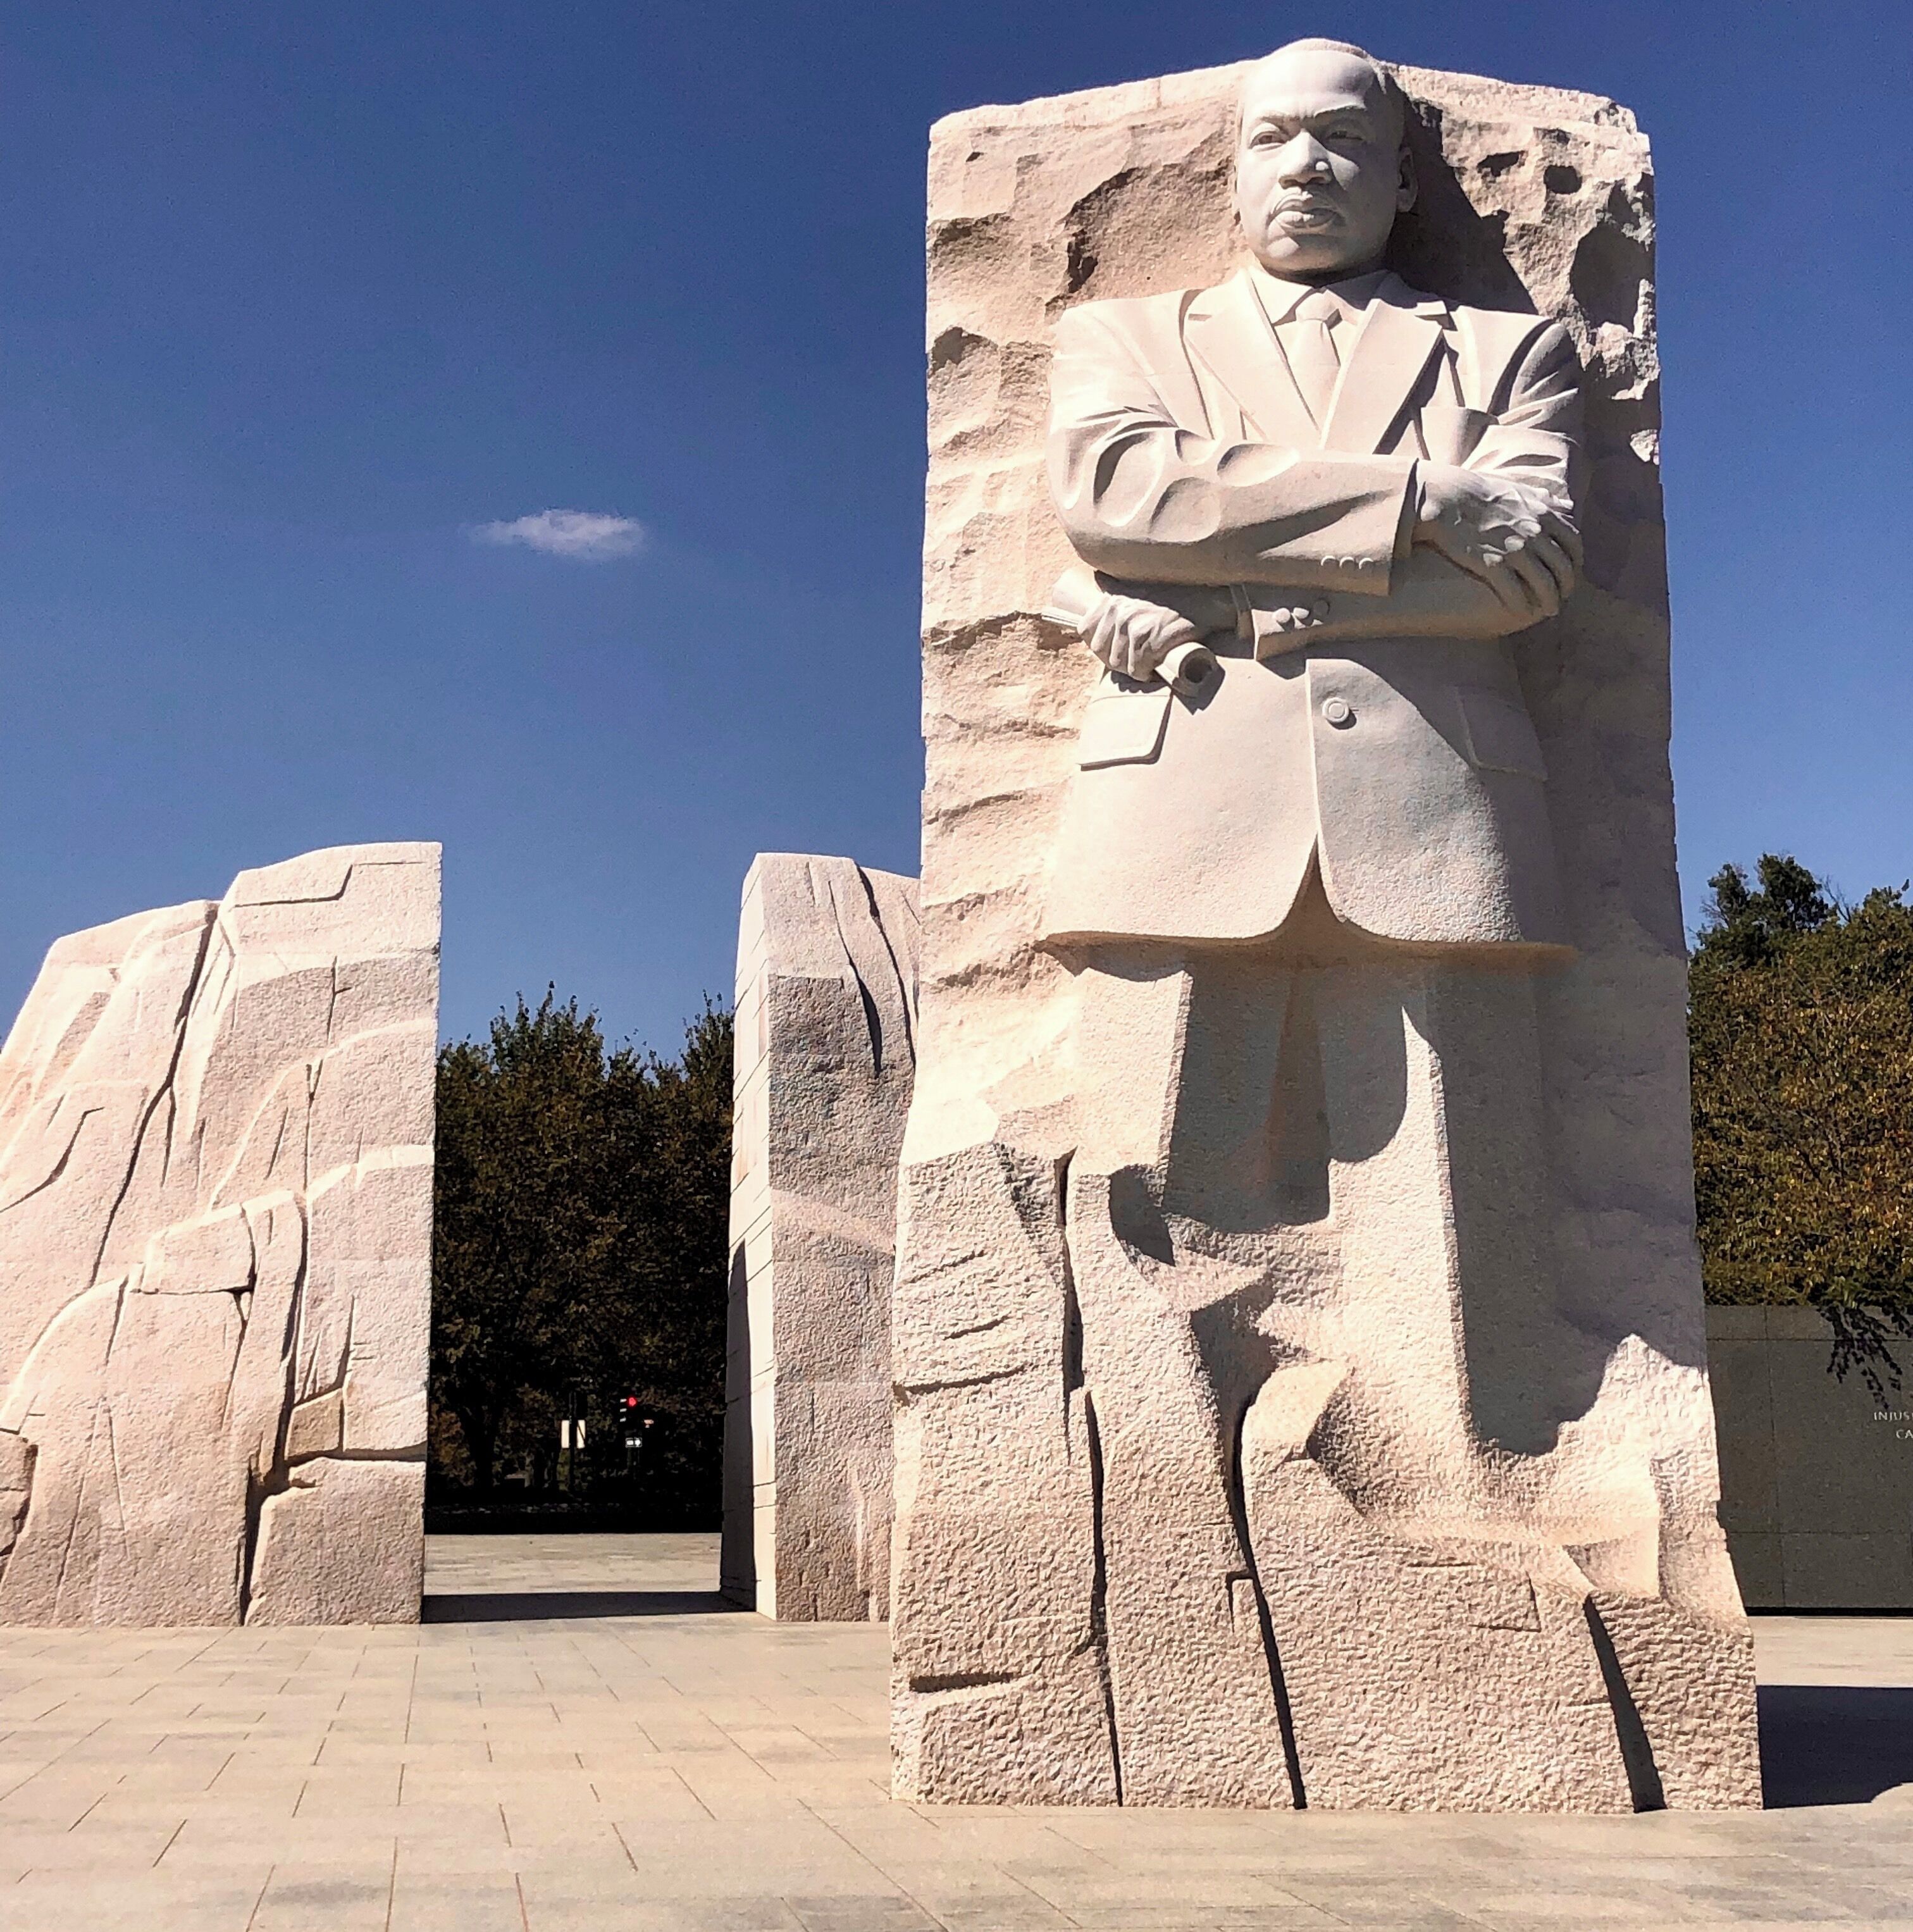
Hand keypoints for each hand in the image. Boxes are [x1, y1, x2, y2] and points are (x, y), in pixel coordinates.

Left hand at [1078, 583, 1232, 680]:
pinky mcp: (1150, 639)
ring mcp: (1134, 625)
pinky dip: (1148, 673)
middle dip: (1119, 661)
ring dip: (1135, 668)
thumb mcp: (1137, 594)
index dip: (1101, 645)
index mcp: (1111, 598)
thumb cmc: (1171, 603)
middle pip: (1102, 652)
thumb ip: (1116, 602)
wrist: (1206, 601)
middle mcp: (1119, 610)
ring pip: (1120, 664)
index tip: (1120, 647)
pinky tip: (1158, 666)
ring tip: (1149, 661)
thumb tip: (1096, 611)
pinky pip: (1138, 669)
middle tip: (1139, 658)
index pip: (1086, 631)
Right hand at [1414, 465, 1581, 619]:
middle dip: (1566, 586)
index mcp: (1543, 515)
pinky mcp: (1493, 564)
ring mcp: (1515, 550)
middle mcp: (1535, 533)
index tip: (1571, 572)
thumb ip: (1545, 499)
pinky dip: (1522, 605)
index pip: (1573, 543)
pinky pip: (1515, 591)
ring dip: (1550, 601)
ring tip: (1549, 611)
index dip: (1575, 562)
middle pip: (1562, 567)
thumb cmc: (1479, 492)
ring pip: (1544, 583)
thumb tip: (1566, 505)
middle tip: (1563, 597)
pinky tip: (1522, 612)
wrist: (1448, 497)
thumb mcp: (1519, 489)